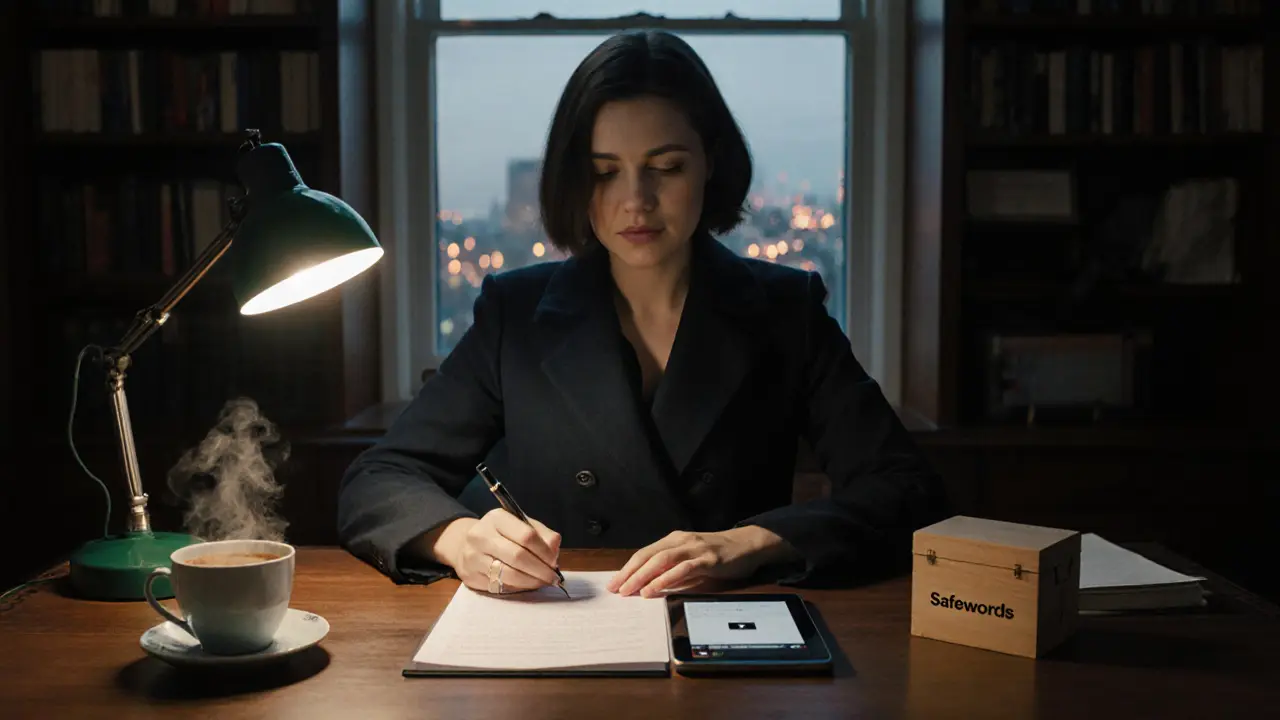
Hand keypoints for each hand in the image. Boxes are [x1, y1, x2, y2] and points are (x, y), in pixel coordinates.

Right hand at [435, 510, 561, 593]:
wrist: (465, 545)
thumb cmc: (501, 535)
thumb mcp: (521, 525)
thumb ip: (542, 535)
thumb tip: (554, 550)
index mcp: (496, 518)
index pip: (526, 535)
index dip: (544, 551)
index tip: (554, 561)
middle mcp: (481, 535)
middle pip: (518, 556)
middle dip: (540, 570)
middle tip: (553, 578)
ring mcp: (473, 557)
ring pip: (509, 574)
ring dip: (531, 581)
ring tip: (542, 582)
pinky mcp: (471, 576)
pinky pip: (499, 586)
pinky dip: (518, 587)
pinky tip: (526, 585)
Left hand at [607, 526, 798, 597]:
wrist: (748, 544)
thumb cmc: (718, 554)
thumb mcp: (691, 560)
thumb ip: (672, 570)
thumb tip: (649, 585)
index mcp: (673, 540)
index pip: (644, 554)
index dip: (627, 568)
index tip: (614, 583)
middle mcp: (681, 541)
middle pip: (647, 556)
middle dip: (629, 573)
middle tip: (615, 589)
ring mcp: (694, 548)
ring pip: (660, 560)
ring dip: (642, 576)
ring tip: (630, 591)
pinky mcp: (707, 559)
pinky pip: (682, 569)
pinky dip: (665, 579)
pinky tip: (654, 589)